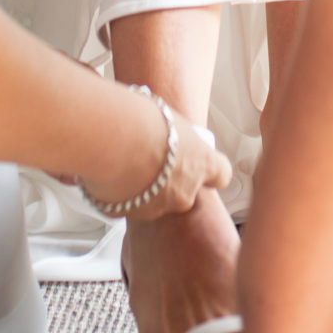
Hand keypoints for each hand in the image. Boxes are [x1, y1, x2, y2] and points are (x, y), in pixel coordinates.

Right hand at [72, 88, 231, 217]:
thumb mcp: (167, 118)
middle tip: (151, 159)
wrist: (110, 139)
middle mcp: (185, 192)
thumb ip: (174, 134)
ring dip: (144, 189)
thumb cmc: (141, 121)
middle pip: (185, 191)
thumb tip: (165, 130)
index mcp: (202, 163)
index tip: (199, 161)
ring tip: (125, 163)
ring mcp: (158, 208)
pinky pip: (128, 206)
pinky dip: (122, 196)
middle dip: (170, 181)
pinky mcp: (130, 215)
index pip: (221, 174)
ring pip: (155, 201)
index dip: (210, 170)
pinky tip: (111, 175)